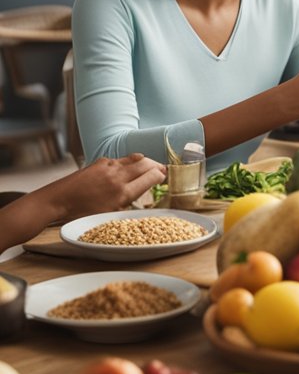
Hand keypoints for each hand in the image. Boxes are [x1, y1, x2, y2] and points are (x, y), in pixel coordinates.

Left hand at [49, 154, 166, 220]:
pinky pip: (120, 159)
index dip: (161, 176)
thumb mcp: (109, 214)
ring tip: (149, 165)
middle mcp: (118, 177)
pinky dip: (128, 161)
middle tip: (162, 170)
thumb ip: (127, 203)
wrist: (58, 200)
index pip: (151, 177)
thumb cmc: (82, 213)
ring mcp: (108, 167)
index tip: (165, 177)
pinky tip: (128, 166)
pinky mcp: (99, 162)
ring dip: (145, 161)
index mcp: (123, 194)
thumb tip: (139, 195)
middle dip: (157, 166)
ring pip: (134, 158)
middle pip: (146, 164)